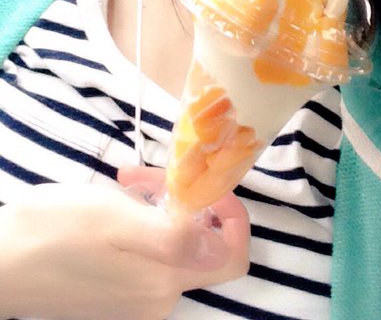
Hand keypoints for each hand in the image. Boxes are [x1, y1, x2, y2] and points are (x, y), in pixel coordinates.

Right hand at [0, 174, 248, 319]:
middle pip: (200, 240)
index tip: (209, 186)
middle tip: (146, 175)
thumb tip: (219, 242)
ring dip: (158, 204)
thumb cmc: (53, 232)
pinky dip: (141, 220)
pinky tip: (116, 200)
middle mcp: (159, 297)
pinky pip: (149, 250)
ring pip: (173, 240)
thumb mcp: (114, 218)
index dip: (233, 217)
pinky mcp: (118, 291)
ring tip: (125, 181)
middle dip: (184, 199)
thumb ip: (172, 236)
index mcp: (165, 280)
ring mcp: (138, 298)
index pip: (232, 256)